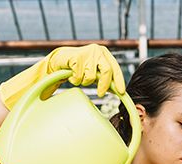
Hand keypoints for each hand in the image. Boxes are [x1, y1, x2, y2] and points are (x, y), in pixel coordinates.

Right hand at [0, 44, 124, 108]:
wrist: (61, 60)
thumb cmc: (80, 67)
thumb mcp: (95, 72)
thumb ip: (105, 79)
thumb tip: (118, 91)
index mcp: (105, 54)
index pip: (115, 68)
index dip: (119, 81)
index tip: (121, 92)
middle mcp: (98, 51)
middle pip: (106, 70)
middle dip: (104, 85)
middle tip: (100, 94)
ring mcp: (87, 53)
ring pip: (90, 77)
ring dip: (84, 82)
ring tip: (79, 77)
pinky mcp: (76, 57)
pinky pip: (79, 76)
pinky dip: (75, 80)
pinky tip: (72, 74)